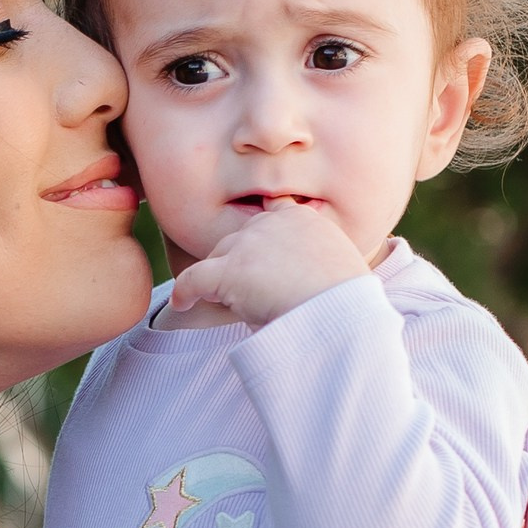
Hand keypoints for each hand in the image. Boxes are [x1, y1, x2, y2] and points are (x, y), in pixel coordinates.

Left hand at [166, 201, 374, 328]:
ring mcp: (250, 244)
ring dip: (217, 276)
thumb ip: (316, 263)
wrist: (342, 314)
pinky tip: (181, 305)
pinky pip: (195, 278)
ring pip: (219, 256)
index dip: (261, 235)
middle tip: (240, 288)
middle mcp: (273, 223)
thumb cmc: (346, 304)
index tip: (255, 249)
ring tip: (215, 299)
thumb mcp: (340, 269)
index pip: (273, 213)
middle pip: (240, 237)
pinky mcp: (231, 270)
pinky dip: (185, 292)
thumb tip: (301, 282)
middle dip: (237, 259)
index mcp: (303, 219)